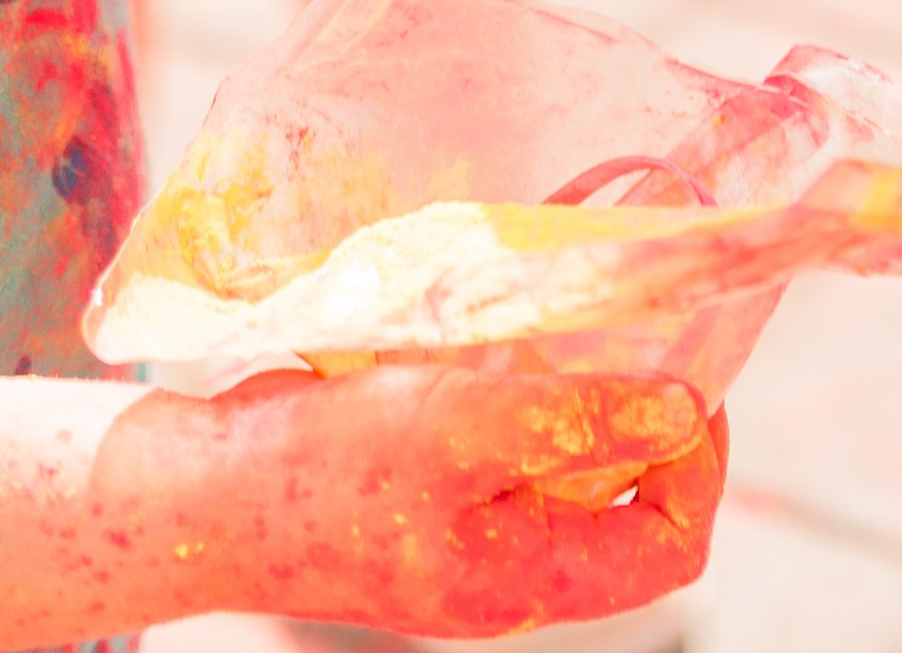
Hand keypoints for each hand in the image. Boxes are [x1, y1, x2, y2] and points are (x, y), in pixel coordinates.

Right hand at [214, 362, 726, 633]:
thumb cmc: (325, 471)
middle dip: (638, 413)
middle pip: (625, 504)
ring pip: (565, 467)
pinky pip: (507, 447)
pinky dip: (519, 390)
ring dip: (577, 393)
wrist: (204, 491)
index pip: (669, 544)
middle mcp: (512, 565)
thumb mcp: (459, 430)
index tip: (679, 373)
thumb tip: (682, 411)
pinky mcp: (430, 493)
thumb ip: (574, 421)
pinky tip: (498, 336)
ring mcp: (469, 531)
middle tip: (628, 326)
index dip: (697, 464)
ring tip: (566, 322)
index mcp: (531, 579)